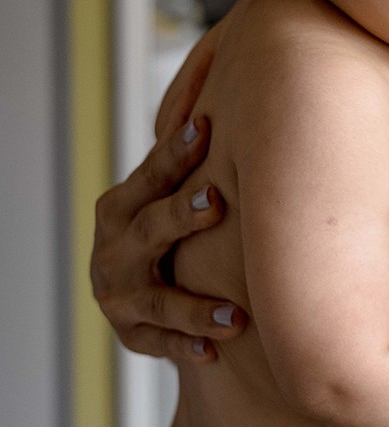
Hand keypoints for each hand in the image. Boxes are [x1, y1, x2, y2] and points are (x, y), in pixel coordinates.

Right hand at [91, 117, 245, 364]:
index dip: (174, 153)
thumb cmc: (169, 232)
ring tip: (236, 316)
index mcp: (122, 207)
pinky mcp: (133, 334)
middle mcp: (114, 249)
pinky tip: (216, 351)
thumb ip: (191, 160)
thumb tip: (232, 76)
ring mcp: (120, 295)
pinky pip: (160, 343)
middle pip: (148, 229)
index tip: (206, 128)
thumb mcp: (167, 197)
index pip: (149, 175)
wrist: (142, 301)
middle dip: (180, 215)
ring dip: (196, 307)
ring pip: (157, 299)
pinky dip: (187, 347)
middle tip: (216, 200)